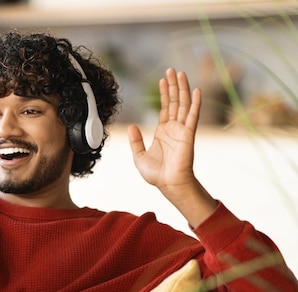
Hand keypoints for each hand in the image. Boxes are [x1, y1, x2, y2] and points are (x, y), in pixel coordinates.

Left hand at [128, 68, 200, 195]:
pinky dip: (195, 103)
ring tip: (180, 73)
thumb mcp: (139, 156)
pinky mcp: (188, 134)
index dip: (164, 93)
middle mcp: (174, 128)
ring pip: (183, 104)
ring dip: (182, 88)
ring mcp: (182, 130)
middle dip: (173, 85)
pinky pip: (192, 115)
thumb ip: (135, 141)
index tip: (163, 79)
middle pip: (174, 101)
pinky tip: (196, 90)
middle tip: (172, 70)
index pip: (165, 107)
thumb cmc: (156, 174)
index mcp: (163, 132)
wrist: (168, 184)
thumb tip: (131, 127)